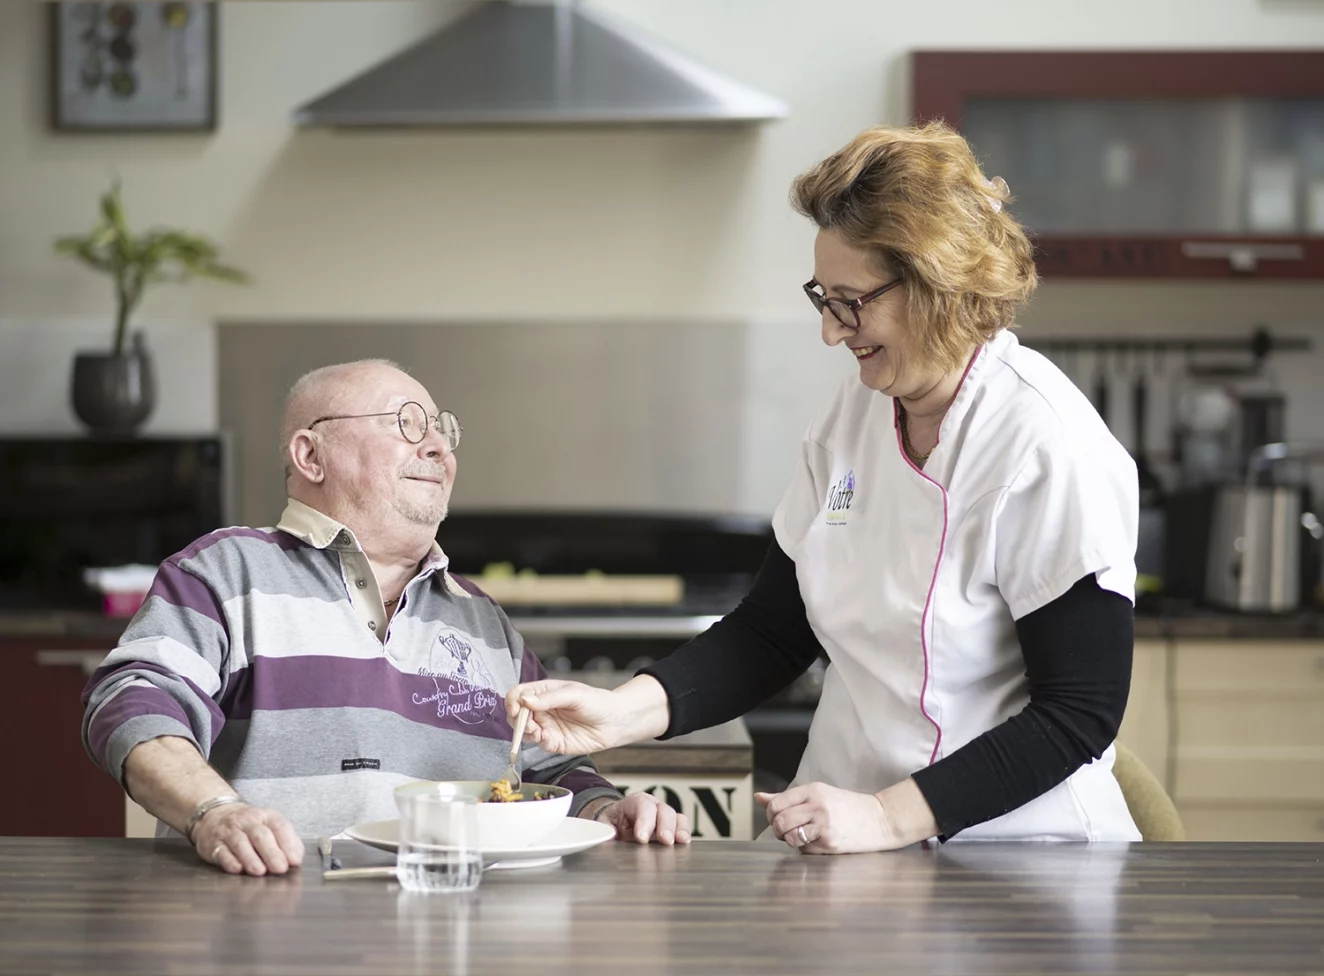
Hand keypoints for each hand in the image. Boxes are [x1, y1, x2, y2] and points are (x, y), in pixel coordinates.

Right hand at [193, 802, 304, 875]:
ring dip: (251, 858)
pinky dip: (230, 861)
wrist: (215, 815)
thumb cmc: (249, 825)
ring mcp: (229, 831)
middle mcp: (248, 821)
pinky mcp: (214, 844)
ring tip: (260, 872)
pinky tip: (237, 869)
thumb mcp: (270, 825)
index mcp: (266, 815)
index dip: (288, 844)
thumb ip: (286, 839)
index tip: (294, 860)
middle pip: (261, 835)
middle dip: (272, 853)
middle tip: (280, 868)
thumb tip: (296, 857)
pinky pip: (221, 852)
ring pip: (240, 843)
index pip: (279, 826)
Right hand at [505, 677, 666, 754]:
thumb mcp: (574, 694)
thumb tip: (525, 700)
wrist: (616, 722)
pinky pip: (536, 743)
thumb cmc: (597, 702)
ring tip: (534, 729)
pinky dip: (534, 740)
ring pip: (523, 730)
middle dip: (516, 717)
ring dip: (523, 730)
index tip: (515, 707)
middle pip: (516, 713)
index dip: (513, 700)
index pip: (518, 694)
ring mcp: (546, 726)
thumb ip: (550, 698)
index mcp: (544, 692)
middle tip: (525, 721)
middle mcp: (541, 709)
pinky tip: (542, 736)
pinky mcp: (552, 742)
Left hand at [593, 793, 690, 845]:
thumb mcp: (603, 824)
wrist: (618, 822)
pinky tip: (684, 844)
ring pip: (677, 817)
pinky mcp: (672, 827)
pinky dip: (685, 834)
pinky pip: (682, 827)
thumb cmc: (612, 823)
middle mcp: (653, 806)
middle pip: (664, 811)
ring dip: (679, 830)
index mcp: (634, 802)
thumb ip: (605, 830)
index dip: (644, 822)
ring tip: (680, 842)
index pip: (643, 807)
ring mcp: (664, 816)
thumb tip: (606, 838)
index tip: (642, 839)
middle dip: (665, 826)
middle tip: (665, 840)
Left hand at [757, 782, 901, 853]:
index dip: (770, 815)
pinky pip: (804, 849)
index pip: (776, 804)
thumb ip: (786, 797)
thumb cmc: (846, 807)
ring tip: (800, 836)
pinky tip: (817, 842)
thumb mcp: (818, 794)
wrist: (879, 820)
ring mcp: (824, 825)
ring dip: (789, 840)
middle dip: (778, 830)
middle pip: (779, 822)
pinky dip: (805, 848)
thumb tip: (758, 797)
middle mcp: (817, 806)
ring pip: (789, 837)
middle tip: (787, 830)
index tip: (778, 818)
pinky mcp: (830, 843)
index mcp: (812, 790)